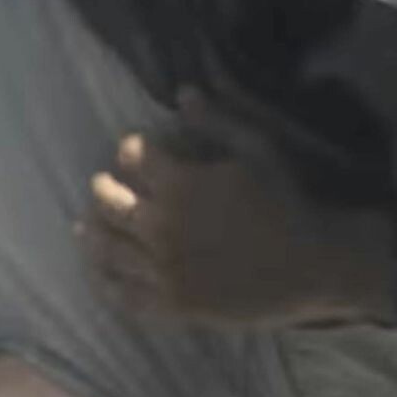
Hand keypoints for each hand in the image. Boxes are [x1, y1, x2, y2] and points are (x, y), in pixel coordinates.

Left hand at [79, 88, 394, 328]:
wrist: (312, 263)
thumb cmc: (288, 201)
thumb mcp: (260, 148)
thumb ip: (218, 121)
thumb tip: (183, 92)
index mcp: (180, 184)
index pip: (135, 158)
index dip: (131, 150)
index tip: (132, 149)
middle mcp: (161, 226)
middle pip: (109, 204)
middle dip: (102, 189)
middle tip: (101, 184)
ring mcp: (163, 269)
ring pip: (107, 250)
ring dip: (91, 234)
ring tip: (84, 227)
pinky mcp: (171, 304)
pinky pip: (124, 295)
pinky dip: (104, 283)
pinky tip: (99, 275)